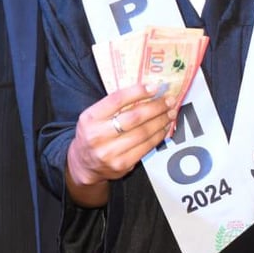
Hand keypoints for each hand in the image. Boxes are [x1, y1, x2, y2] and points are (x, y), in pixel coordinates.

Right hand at [65, 80, 176, 205]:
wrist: (84, 165)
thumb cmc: (92, 134)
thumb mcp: (94, 117)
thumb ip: (113, 106)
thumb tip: (146, 92)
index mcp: (90, 118)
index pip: (117, 100)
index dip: (138, 92)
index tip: (154, 87)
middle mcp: (98, 135)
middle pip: (134, 117)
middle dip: (155, 107)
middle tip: (169, 100)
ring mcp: (110, 152)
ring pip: (142, 133)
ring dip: (160, 121)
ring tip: (170, 113)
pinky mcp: (122, 164)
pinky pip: (145, 147)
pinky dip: (157, 136)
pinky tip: (163, 128)